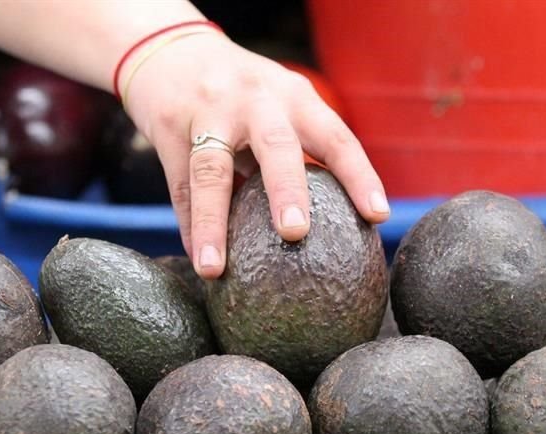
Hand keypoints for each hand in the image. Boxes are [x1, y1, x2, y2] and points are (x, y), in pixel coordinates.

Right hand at [123, 33, 389, 278]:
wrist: (170, 52)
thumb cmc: (242, 95)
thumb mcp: (279, 104)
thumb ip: (302, 149)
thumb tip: (336, 229)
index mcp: (294, 96)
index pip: (335, 136)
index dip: (358, 175)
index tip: (376, 216)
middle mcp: (255, 100)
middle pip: (275, 145)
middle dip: (286, 189)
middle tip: (294, 233)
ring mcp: (208, 113)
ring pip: (211, 171)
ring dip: (213, 222)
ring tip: (214, 268)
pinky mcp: (169, 131)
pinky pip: (181, 186)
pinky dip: (191, 226)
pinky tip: (201, 262)